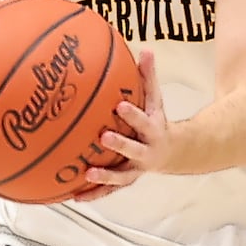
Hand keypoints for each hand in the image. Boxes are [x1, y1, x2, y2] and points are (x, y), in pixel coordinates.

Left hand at [89, 47, 169, 188]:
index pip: (144, 121)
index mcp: (154, 130)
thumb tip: (147, 49)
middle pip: (135, 150)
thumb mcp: (155, 100)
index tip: (120, 106)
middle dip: (121, 144)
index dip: (134, 115)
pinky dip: (93, 194)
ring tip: (87, 174)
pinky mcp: (125, 181)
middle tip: (103, 137)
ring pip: (122, 176)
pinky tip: (74, 196)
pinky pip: (108, 191)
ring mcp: (136, 169)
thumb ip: (148, 77)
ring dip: (106, 178)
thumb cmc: (155, 120)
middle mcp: (147, 152)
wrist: (172, 153)